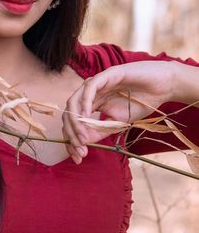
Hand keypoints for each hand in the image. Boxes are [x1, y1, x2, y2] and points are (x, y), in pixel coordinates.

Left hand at [62, 61, 176, 163]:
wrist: (162, 87)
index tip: (78, 158)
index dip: (72, 139)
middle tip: (79, 152)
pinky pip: (89, 88)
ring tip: (82, 139)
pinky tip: (86, 117)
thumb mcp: (118, 122)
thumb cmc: (141, 102)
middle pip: (70, 113)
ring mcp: (96, 83)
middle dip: (71, 134)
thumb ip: (100, 130)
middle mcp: (90, 93)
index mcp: (92, 103)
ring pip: (75, 101)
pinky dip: (85, 102)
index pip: (74, 121)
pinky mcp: (106, 75)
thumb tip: (82, 143)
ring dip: (75, 122)